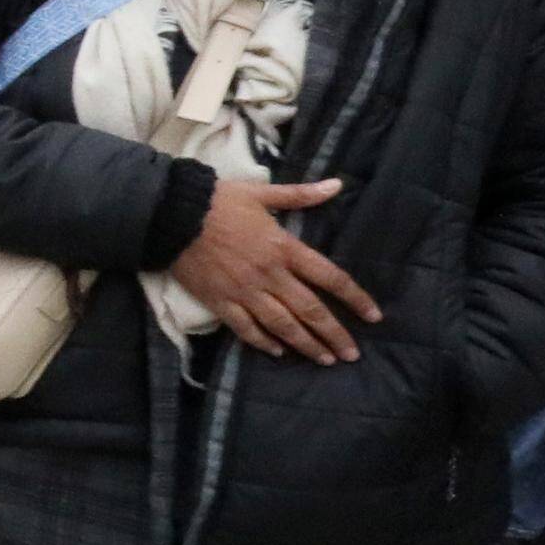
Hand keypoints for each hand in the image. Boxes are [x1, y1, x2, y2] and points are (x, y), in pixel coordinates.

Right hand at [170, 176, 378, 363]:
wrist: (171, 215)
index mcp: (284, 248)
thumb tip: (337, 184)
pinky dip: (263, 342)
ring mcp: (244, 291)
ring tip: (323, 360)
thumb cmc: (218, 201)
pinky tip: (278, 352)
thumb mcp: (261, 193)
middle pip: (310, 310)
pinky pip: (246, 328)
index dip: (355, 298)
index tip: (373, 316)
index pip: (330, 277)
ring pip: (282, 325)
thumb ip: (301, 195)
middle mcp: (270, 275)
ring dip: (306, 345)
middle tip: (351, 355)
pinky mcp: (220, 301)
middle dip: (334, 335)